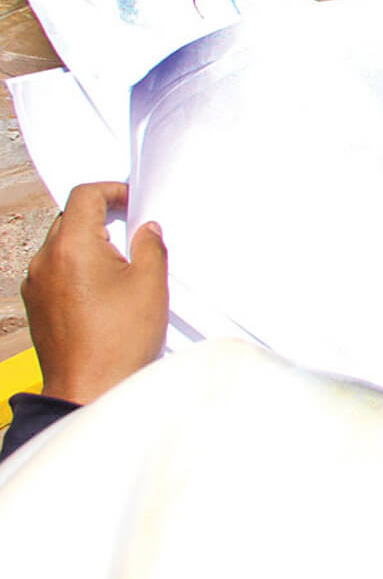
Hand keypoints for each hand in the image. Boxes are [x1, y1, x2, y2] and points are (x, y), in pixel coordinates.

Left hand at [23, 182, 168, 404]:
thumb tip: (147, 231)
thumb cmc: (117, 341)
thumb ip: (150, 246)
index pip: (85, 195)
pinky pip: (56, 272)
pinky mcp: (37, 305)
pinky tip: (105, 291)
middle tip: (134, 235)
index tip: (132, 201)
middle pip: (71, 219)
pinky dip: (78, 269)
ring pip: (62, 246)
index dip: (112, 190)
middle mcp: (46, 261)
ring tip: (123, 269)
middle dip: (103, 219)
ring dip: (90, 246)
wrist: (89, 388)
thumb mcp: (151, 284)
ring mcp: (36, 284)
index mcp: (72, 247)